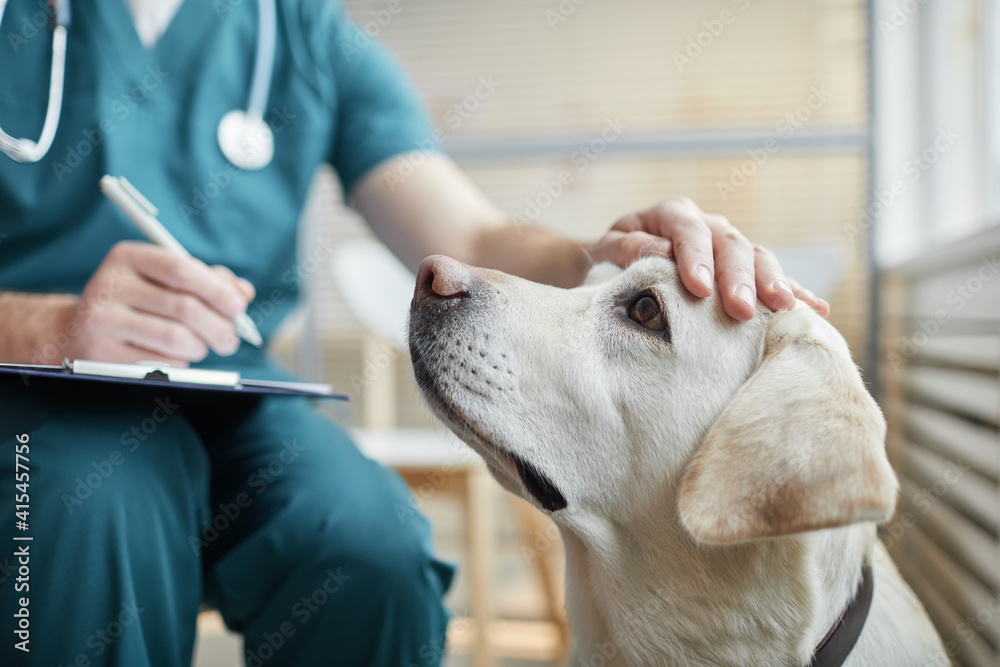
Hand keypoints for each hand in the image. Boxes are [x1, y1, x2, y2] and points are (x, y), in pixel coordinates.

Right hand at [54, 241, 254, 364]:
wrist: (77, 331)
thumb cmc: (137, 301)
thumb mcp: (165, 280)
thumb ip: (207, 281)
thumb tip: (243, 293)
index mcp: (128, 257)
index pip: (181, 270)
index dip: (217, 290)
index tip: (239, 307)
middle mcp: (110, 284)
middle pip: (184, 308)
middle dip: (219, 327)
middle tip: (231, 339)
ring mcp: (102, 320)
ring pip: (176, 339)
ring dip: (201, 347)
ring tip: (202, 346)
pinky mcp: (101, 354)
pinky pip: (161, 363)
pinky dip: (180, 363)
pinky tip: (174, 356)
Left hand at [588, 197, 829, 320]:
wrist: (614, 267)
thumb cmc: (608, 261)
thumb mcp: (606, 253)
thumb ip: (627, 249)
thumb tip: (659, 252)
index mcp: (671, 214)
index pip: (688, 230)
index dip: (695, 258)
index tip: (699, 289)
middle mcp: (706, 225)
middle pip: (730, 244)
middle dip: (738, 278)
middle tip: (741, 309)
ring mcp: (728, 246)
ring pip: (758, 258)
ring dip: (773, 283)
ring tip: (785, 309)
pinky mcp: (742, 271)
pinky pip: (772, 278)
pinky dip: (795, 292)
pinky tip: (816, 310)